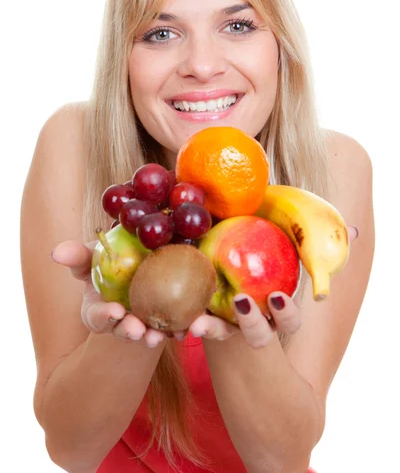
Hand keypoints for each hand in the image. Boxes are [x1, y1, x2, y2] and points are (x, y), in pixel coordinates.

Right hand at [51, 240, 182, 347]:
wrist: (139, 261)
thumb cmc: (110, 259)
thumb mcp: (92, 256)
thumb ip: (76, 256)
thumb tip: (56, 252)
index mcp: (100, 311)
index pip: (98, 317)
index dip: (104, 316)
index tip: (114, 311)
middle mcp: (120, 322)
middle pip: (123, 331)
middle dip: (129, 332)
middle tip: (137, 330)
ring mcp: (143, 324)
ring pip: (148, 334)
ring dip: (153, 336)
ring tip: (159, 336)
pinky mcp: (165, 323)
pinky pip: (172, 328)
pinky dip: (177, 330)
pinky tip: (184, 329)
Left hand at [189, 223, 359, 348]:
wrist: (229, 255)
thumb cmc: (266, 249)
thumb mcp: (286, 242)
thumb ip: (315, 241)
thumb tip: (355, 231)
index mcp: (276, 310)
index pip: (289, 320)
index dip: (286, 313)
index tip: (277, 298)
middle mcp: (253, 320)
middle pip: (255, 333)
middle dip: (250, 326)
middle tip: (241, 306)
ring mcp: (226, 320)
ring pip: (220, 332)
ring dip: (210, 329)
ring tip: (196, 324)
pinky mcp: (200, 312)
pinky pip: (191, 318)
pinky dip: (181, 320)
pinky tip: (173, 315)